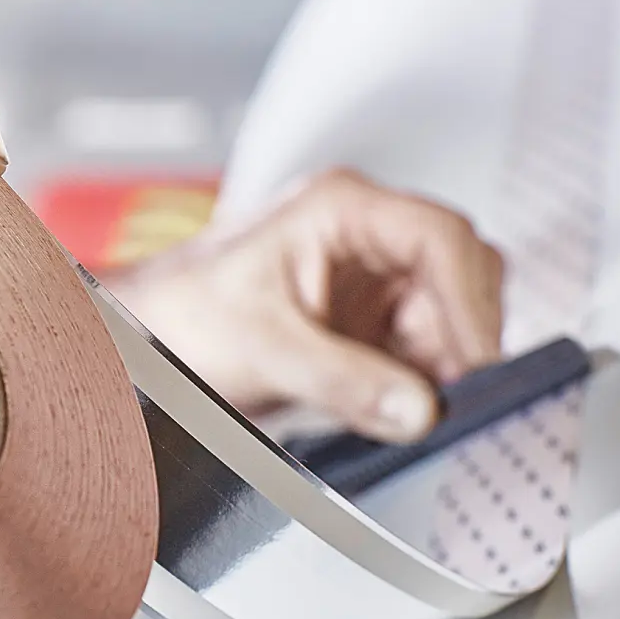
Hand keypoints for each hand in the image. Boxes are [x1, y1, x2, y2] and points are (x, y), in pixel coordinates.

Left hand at [108, 170, 503, 442]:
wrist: (143, 341)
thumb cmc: (181, 316)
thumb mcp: (263, 349)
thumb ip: (345, 380)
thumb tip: (420, 409)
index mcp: (340, 209)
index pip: (438, 238)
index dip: (469, 302)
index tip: (476, 362)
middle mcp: (366, 235)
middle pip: (461, 272)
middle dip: (464, 336)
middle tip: (456, 396)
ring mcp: (372, 279)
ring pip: (451, 315)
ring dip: (446, 364)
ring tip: (415, 408)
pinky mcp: (370, 324)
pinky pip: (425, 350)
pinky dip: (424, 383)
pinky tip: (399, 409)